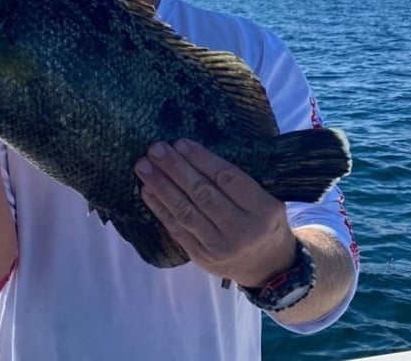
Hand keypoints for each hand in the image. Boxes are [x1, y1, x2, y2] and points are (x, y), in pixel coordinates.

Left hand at [134, 139, 296, 286]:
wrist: (267, 266)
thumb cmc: (263, 221)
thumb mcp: (266, 198)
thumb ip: (238, 181)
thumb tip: (194, 152)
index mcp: (262, 208)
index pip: (228, 178)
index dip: (202, 159)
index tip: (181, 142)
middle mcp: (241, 229)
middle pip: (202, 193)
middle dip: (176, 168)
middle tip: (155, 148)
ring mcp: (219, 246)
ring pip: (185, 211)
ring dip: (161, 186)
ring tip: (143, 166)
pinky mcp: (200, 256)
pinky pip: (176, 228)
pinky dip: (159, 208)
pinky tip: (147, 190)